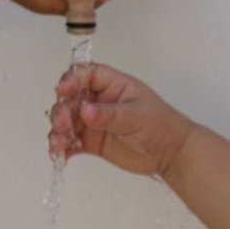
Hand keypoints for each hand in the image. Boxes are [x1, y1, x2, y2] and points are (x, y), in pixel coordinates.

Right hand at [49, 64, 193, 174]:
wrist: (170, 153)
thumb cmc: (161, 126)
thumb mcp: (137, 116)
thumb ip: (110, 115)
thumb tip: (86, 111)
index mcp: (113, 85)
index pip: (86, 75)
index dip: (72, 79)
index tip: (63, 90)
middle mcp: (99, 101)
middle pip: (70, 99)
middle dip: (62, 111)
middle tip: (63, 124)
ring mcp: (94, 121)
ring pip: (67, 122)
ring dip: (59, 131)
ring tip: (58, 143)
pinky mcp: (92, 141)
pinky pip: (71, 142)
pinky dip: (63, 147)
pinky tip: (60, 153)